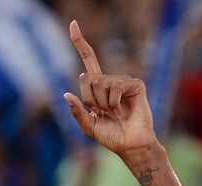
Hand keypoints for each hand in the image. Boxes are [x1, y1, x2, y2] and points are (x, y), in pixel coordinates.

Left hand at [63, 21, 157, 159]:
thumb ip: (78, 112)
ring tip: (115, 113)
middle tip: (103, 113)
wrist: (131, 145)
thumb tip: (66, 94)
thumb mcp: (89, 126)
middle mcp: (110, 80)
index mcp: (98, 87)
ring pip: (99, 84)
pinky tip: (122, 111)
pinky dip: (114, 102)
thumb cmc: (112, 137)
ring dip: (103, 104)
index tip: (73, 24)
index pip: (88, 60)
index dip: (80, 42)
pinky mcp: (135, 84)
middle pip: (86, 78)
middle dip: (90, 100)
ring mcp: (123, 81)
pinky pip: (114, 87)